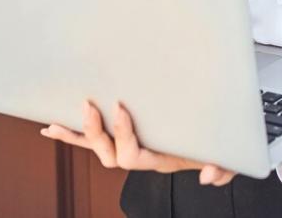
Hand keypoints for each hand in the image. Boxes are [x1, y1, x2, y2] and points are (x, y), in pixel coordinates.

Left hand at [41, 100, 235, 186]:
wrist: (213, 139)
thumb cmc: (217, 142)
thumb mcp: (228, 155)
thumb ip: (224, 167)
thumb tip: (210, 176)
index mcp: (162, 158)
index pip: (134, 155)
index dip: (123, 134)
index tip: (120, 107)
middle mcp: (142, 156)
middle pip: (110, 155)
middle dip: (96, 132)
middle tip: (90, 105)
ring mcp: (131, 148)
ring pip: (98, 149)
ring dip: (78, 136)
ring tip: (58, 123)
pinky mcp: (124, 137)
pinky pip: (94, 141)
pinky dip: (73, 135)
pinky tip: (53, 126)